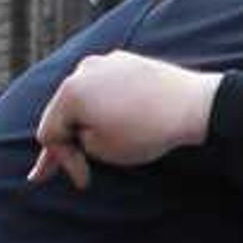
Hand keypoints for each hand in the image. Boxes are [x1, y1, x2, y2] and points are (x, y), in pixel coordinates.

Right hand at [29, 52, 220, 186]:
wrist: (193, 105)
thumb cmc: (146, 131)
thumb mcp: (103, 149)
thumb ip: (77, 142)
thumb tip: (76, 133)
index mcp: (70, 92)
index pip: (49, 132)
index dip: (61, 161)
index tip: (84, 181)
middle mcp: (82, 70)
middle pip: (62, 110)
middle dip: (64, 140)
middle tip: (50, 169)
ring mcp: (105, 62)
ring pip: (83, 97)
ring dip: (82, 120)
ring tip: (83, 139)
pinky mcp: (127, 61)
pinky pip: (105, 87)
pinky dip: (104, 105)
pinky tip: (108, 117)